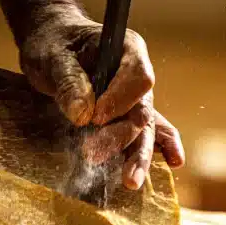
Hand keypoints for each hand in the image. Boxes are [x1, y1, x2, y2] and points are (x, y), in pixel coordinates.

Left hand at [18, 7, 184, 189]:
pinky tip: (174, 161)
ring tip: (131, 181)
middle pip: (141, 110)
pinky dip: (159, 148)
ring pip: (144, 129)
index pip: (138, 77)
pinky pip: (147, 132)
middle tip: (92, 155)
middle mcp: (136, 75)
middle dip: (122, 136)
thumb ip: (68, 81)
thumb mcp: (52, 57)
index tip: (94, 117)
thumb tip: (82, 114)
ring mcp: (133, 98)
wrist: (51, 45)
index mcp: (127, 49)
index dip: (120, 99)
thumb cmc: (52, 43)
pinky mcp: (124, 116)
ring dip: (138, 155)